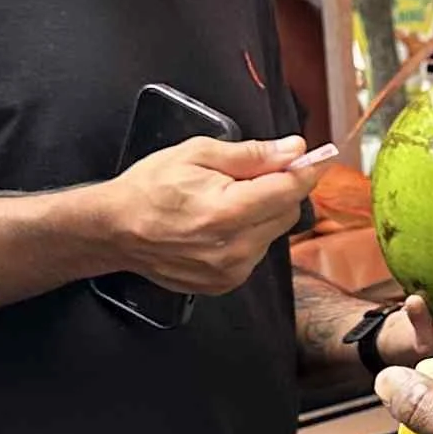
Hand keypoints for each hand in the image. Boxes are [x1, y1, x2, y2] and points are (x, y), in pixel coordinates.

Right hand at [98, 136, 317, 295]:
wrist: (115, 229)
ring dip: (263, 213)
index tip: (317, 158)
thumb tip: (293, 150)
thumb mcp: (197, 154)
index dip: (307, 171)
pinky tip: (220, 224)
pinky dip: (249, 234)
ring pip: (274, 234)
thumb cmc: (149, 188)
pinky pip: (256, 252)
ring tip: (226, 201)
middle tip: (253, 175)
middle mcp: (233, 248)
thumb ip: (252, 155)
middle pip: (287, 213)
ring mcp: (230, 270)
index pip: (288, 190)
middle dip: (279, 189)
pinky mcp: (225, 283)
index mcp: (226, 212)